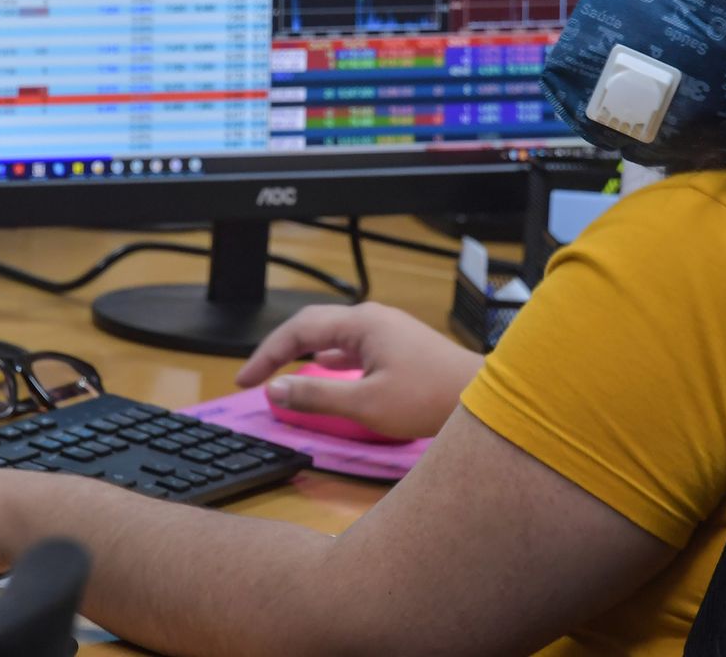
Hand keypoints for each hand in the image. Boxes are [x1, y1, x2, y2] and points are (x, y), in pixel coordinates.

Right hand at [236, 302, 483, 439]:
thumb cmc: (429, 398)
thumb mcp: (364, 404)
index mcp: (361, 323)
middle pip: (312, 327)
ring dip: (303, 354)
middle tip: (253, 377)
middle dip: (279, 351)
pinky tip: (324, 371)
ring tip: (281, 373)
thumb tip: (276, 390)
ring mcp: (387, 331)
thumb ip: (316, 396)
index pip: (298, 331)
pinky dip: (328, 360)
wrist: (481, 398)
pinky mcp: (397, 347)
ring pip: (332, 336)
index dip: (266, 355)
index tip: (244, 380)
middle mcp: (373, 320)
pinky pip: (351, 347)